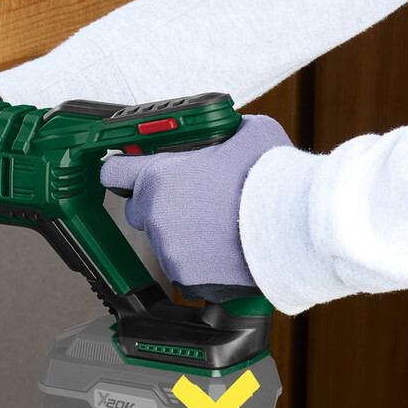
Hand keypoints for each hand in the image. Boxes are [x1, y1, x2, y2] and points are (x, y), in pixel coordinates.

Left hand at [99, 115, 291, 300]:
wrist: (293, 224)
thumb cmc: (270, 176)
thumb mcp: (247, 132)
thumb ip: (221, 134)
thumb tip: (224, 131)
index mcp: (160, 176)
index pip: (114, 172)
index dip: (122, 170)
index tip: (127, 172)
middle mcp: (156, 213)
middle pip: (139, 210)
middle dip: (157, 204)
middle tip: (192, 200)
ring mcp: (168, 248)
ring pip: (163, 240)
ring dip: (181, 234)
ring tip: (219, 226)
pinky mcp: (184, 276)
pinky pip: (183, 268)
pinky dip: (198, 262)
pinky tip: (224, 250)